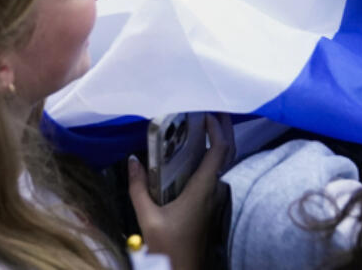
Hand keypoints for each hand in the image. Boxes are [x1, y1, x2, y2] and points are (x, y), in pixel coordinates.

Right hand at [128, 114, 234, 269]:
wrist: (183, 269)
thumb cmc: (168, 246)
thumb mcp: (147, 217)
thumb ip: (138, 188)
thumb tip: (132, 160)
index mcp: (203, 189)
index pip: (220, 150)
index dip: (218, 128)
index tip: (208, 111)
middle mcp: (215, 189)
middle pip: (228, 151)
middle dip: (224, 127)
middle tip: (213, 107)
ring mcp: (216, 196)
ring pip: (224, 161)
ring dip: (219, 140)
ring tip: (204, 122)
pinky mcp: (212, 202)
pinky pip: (216, 171)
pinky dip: (212, 155)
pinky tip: (196, 150)